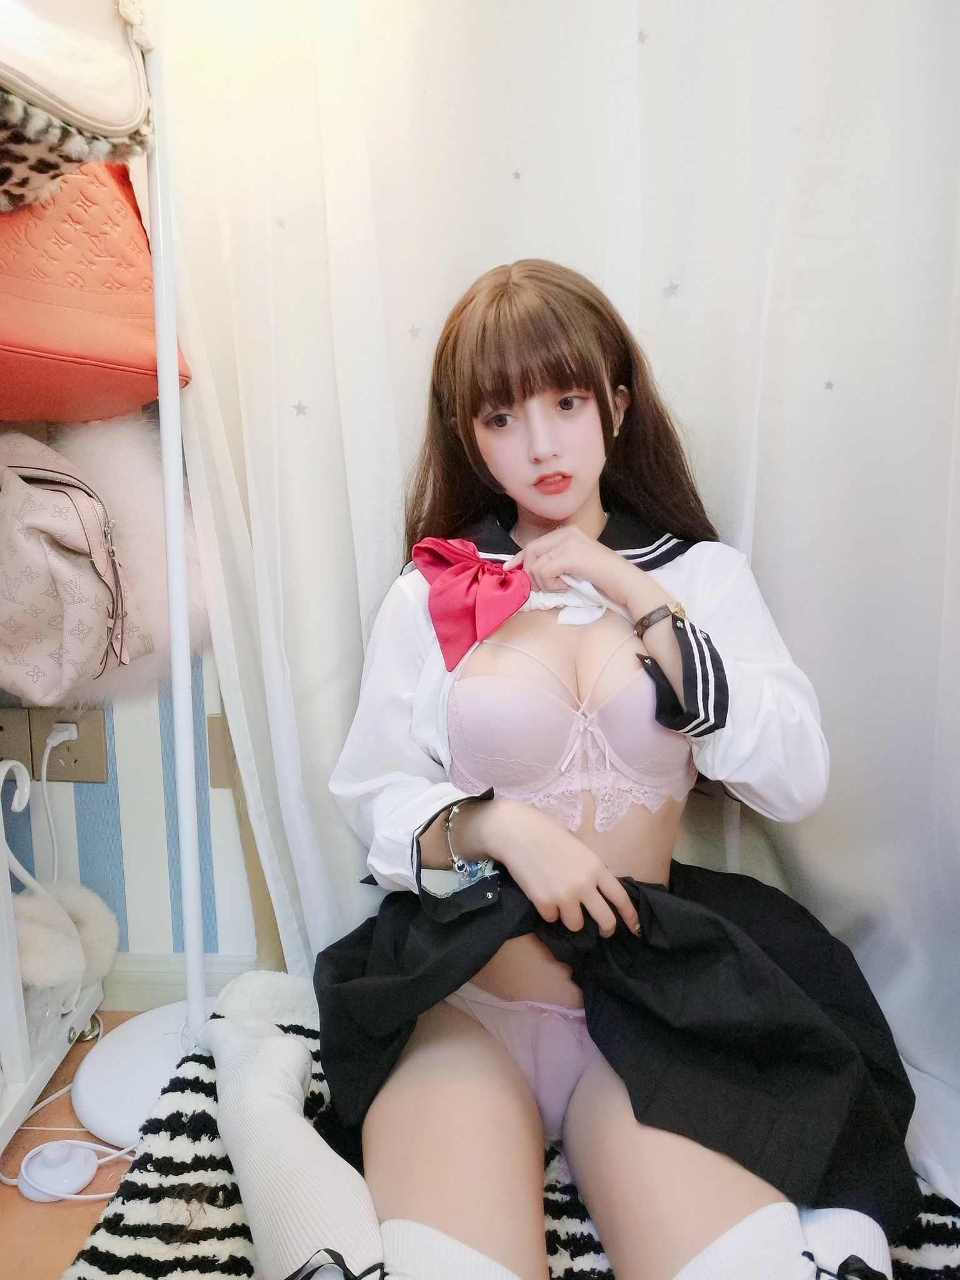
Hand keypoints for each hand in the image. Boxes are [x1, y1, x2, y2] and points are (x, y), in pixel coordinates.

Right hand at [489, 801, 642, 937]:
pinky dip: (548, 912)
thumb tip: (599, 893)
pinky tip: (542, 895)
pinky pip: (552, 919)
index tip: (635, 928)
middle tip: (602, 931)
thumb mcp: (580, 850)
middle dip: (606, 929)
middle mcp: (584, 884)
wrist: (519, 833)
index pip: (620, 897)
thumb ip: (592, 872)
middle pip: (605, 919)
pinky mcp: (544, 903)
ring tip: (562, 904)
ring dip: (570, 919)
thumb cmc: (550, 836)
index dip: (630, 915)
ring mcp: (564, 895)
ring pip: (577, 925)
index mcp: (596, 868)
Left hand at [502, 524, 636, 603]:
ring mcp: (568, 542)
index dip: (519, 558)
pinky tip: (567, 586)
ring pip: (536, 565)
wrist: (625, 582)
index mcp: (567, 533)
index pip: (534, 544)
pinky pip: (544, 572)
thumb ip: (554, 563)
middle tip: (542, 588)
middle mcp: (566, 533)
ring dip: (544, 583)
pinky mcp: (570, 555)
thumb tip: (528, 572)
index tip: (510, 569)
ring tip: (563, 586)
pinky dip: (552, 585)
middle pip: (530, 552)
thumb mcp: (574, 565)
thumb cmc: (602, 578)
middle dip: (530, 573)